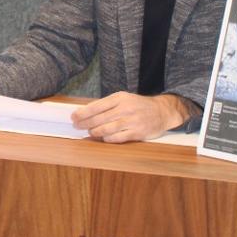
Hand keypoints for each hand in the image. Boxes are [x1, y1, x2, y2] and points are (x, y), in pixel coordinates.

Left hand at [71, 92, 191, 142]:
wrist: (162, 111)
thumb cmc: (138, 105)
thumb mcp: (123, 99)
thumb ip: (106, 105)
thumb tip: (85, 112)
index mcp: (120, 98)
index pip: (96, 106)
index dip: (83, 113)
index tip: (73, 117)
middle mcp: (125, 109)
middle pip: (99, 118)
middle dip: (84, 123)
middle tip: (76, 126)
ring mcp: (132, 121)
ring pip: (106, 129)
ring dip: (94, 132)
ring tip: (89, 132)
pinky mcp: (137, 133)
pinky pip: (117, 138)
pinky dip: (107, 139)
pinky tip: (103, 137)